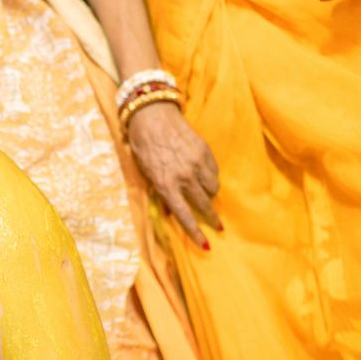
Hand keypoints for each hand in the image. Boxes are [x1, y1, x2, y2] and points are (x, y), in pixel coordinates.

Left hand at [125, 102, 220, 248]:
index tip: (206, 244)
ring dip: (211, 196)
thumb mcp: (145, 172)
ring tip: (208, 197)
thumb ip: (159, 193)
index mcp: (165, 185)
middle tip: (218, 226)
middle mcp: (183, 177)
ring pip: (213, 189)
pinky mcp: (205, 151)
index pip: (184, 216)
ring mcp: (196, 163)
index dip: (195, 233)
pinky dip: (212, 177)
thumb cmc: (143, 145)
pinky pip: (215, 172)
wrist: (152, 115)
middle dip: (211, 218)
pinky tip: (207, 177)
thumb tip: (169, 212)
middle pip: (204, 204)